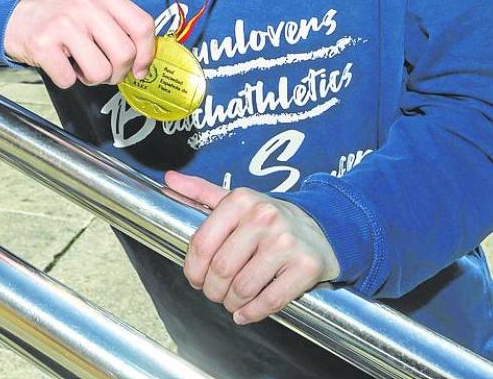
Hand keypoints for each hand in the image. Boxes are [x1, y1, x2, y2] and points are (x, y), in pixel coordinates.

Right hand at [4, 0, 155, 88]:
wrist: (12, 14)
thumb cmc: (58, 17)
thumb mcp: (90, 7)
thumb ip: (118, 26)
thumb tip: (142, 62)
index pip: (142, 25)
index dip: (147, 54)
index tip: (139, 69)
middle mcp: (84, 5)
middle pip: (124, 54)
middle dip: (117, 73)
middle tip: (104, 71)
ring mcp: (63, 24)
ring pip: (100, 72)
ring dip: (91, 79)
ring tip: (78, 65)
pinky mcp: (42, 44)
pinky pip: (69, 80)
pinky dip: (66, 79)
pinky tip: (59, 64)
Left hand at [165, 171, 339, 324]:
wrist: (324, 227)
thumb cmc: (272, 217)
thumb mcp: (237, 199)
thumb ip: (200, 191)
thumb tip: (168, 180)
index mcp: (241, 200)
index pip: (202, 243)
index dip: (192, 269)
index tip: (195, 278)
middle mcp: (264, 217)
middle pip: (221, 269)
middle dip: (212, 289)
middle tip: (215, 293)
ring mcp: (286, 242)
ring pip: (243, 287)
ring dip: (232, 303)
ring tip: (232, 301)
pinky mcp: (306, 266)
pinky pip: (271, 300)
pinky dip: (253, 313)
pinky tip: (246, 313)